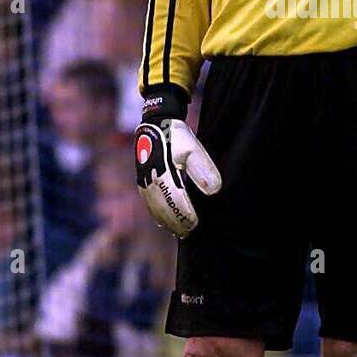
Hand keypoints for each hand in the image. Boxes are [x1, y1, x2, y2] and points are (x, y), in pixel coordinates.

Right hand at [134, 118, 220, 237]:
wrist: (155, 124)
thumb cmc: (176, 136)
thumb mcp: (193, 149)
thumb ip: (203, 169)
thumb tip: (214, 191)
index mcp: (163, 175)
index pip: (176, 203)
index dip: (185, 216)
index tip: (196, 224)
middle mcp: (150, 182)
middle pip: (164, 210)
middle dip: (176, 223)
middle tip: (189, 232)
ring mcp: (144, 183)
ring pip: (154, 209)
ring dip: (167, 222)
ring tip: (180, 232)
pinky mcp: (142, 182)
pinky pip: (149, 204)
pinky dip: (157, 215)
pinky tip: (164, 221)